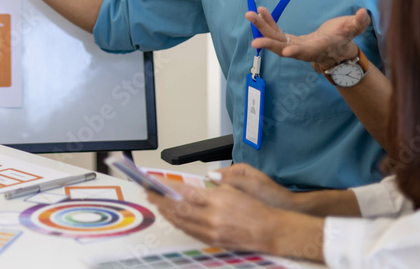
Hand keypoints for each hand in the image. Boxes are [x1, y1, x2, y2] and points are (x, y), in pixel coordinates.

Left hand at [146, 182, 286, 253]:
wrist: (270, 230)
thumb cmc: (255, 207)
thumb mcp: (235, 188)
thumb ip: (215, 183)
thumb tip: (200, 179)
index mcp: (216, 200)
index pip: (182, 192)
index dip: (165, 188)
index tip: (154, 183)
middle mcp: (211, 217)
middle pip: (177, 208)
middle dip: (160, 200)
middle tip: (149, 193)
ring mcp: (211, 231)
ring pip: (181, 222)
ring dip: (166, 212)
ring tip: (158, 204)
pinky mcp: (213, 241)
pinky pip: (189, 232)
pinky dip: (178, 224)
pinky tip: (173, 218)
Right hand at [209, 163, 297, 210]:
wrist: (291, 210)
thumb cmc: (274, 198)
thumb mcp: (253, 187)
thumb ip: (232, 180)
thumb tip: (211, 176)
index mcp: (239, 170)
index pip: (214, 175)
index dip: (205, 185)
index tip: (197, 196)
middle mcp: (237, 177)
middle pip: (216, 185)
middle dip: (210, 195)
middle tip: (204, 207)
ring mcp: (239, 189)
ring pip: (221, 195)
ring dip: (217, 203)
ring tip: (213, 212)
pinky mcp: (242, 200)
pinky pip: (228, 202)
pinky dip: (225, 208)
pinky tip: (223, 216)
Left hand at [245, 6, 369, 70]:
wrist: (336, 49)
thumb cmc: (344, 39)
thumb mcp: (352, 30)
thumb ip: (357, 23)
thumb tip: (364, 12)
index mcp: (319, 48)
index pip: (307, 52)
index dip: (297, 52)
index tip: (286, 52)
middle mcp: (303, 50)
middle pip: (284, 48)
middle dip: (269, 44)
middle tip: (254, 42)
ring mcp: (294, 46)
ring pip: (275, 40)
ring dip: (262, 28)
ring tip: (249, 15)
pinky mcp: (289, 40)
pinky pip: (276, 32)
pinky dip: (268, 22)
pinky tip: (260, 11)